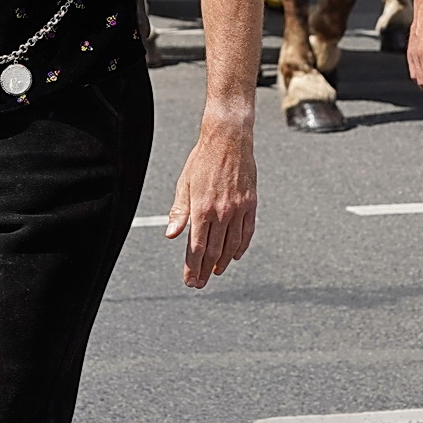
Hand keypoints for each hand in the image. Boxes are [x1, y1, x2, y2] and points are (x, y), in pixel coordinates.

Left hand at [167, 113, 256, 288]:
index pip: (196, 247)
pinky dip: (241, 247)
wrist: (229, 139)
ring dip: (223, 262)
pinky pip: (247, 231)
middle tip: (199, 283)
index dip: (192, 267)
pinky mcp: (250, 204)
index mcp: (202, 208)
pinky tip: (235, 255)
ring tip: (216, 272)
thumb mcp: (184, 183)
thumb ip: (179, 211)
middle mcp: (221, 212)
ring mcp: (238, 209)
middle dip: (205, 270)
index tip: (190, 280)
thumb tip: (171, 234)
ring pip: (232, 245)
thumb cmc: (203, 159)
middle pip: (213, 251)